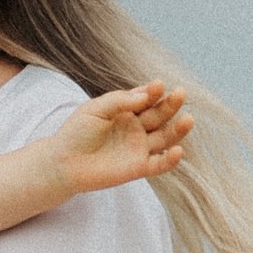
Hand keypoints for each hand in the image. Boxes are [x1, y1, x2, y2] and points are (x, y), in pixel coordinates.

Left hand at [46, 82, 192, 196]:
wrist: (64, 163)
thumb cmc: (76, 133)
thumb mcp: (96, 109)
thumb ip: (120, 101)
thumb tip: (145, 94)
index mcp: (126, 111)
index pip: (146, 98)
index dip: (153, 91)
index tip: (158, 85)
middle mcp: (136, 128)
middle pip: (159, 115)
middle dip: (170, 104)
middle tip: (180, 93)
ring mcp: (139, 147)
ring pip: (165, 137)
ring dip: (178, 129)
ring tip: (189, 119)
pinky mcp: (139, 168)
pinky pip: (159, 164)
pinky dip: (171, 160)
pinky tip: (178, 150)